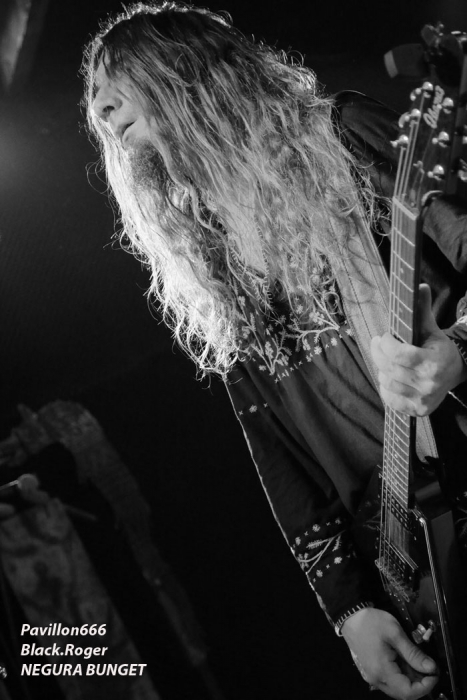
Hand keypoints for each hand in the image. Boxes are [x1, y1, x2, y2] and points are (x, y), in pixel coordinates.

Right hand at [341, 608, 437, 698]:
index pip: (408, 692)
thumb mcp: (395, 633)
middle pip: (403, 693)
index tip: (434, 673)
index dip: (425, 687)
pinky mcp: (370, 671)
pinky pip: (389, 681)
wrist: (350, 615)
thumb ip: (413, 653)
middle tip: (429, 667)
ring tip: (418, 662)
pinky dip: (401, 675)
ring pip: (396, 688)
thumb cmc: (372, 622)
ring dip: (411, 680)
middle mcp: (376, 679)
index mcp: (382, 671)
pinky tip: (405, 661)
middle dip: (420, 684)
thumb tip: (431, 668)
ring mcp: (371, 676)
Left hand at [370, 284, 466, 415]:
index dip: (386, 344)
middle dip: (379, 353)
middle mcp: (430, 383)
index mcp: (434, 362)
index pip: (400, 355)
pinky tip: (389, 376)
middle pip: (390, 369)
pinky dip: (385, 387)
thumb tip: (419, 285)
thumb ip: (422, 308)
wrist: (453, 373)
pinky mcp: (418, 410)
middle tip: (377, 343)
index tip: (383, 337)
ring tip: (384, 360)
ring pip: (387, 383)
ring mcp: (424, 399)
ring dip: (381, 369)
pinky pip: (390, 399)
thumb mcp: (431, 328)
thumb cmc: (437, 348)